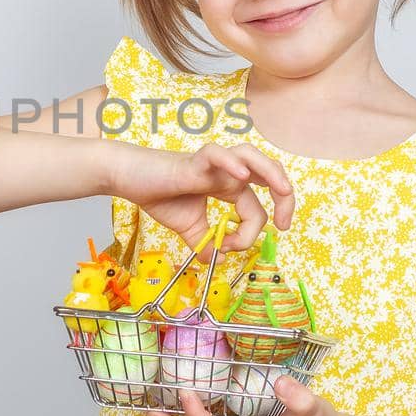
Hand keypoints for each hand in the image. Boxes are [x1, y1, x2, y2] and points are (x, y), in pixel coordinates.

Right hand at [113, 142, 295, 258]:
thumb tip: (216, 261)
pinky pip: (218, 154)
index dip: (248, 233)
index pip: (255, 208)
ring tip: (284, 191)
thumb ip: (205, 243)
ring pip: (252, 156)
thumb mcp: (188, 228)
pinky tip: (241, 177)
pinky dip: (232, 163)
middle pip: (269, 174)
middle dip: (285, 198)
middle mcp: (226, 172)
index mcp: (229, 186)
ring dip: (273, 173)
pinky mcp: (194, 160)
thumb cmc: (158, 195)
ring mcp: (213, 164)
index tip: (227, 248)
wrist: (129, 179)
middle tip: (284, 224)